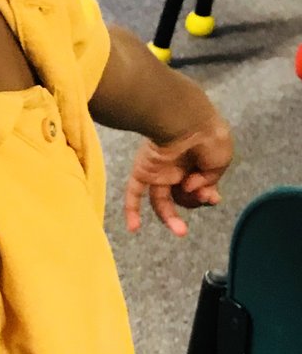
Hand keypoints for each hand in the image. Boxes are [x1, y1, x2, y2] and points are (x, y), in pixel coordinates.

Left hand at [124, 116, 232, 235]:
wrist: (185, 122)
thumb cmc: (208, 137)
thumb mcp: (221, 160)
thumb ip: (210, 179)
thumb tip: (192, 190)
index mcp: (198, 163)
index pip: (200, 187)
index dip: (206, 196)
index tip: (212, 197)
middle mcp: (177, 168)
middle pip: (182, 197)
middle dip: (193, 202)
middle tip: (202, 196)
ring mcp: (159, 171)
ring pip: (160, 201)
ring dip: (169, 218)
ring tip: (181, 231)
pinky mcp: (143, 172)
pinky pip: (134, 193)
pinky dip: (132, 210)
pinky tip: (134, 228)